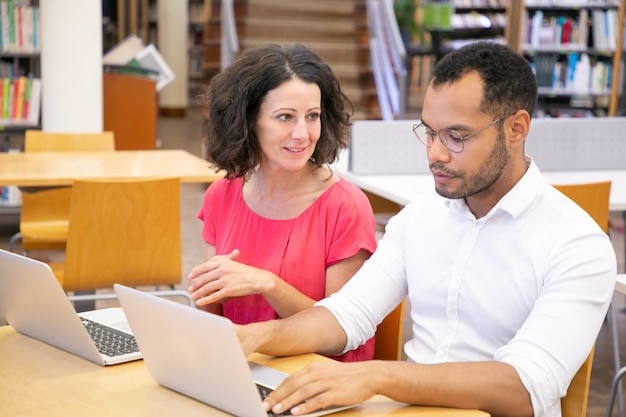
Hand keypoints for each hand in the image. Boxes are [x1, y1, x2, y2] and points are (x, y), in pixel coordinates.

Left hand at [187, 249, 273, 305]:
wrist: (258, 279)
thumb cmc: (246, 272)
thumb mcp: (233, 263)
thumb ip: (221, 262)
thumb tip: (209, 265)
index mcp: (223, 262)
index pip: (204, 267)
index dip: (196, 272)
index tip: (190, 277)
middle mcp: (223, 270)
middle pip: (204, 278)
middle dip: (195, 284)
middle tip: (190, 289)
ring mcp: (226, 280)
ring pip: (207, 287)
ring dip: (197, 293)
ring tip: (193, 296)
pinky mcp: (229, 290)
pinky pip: (214, 296)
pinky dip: (205, 300)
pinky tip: (199, 302)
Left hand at [263, 361, 377, 415]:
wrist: (368, 375)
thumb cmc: (346, 376)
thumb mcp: (325, 374)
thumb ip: (309, 382)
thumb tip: (292, 394)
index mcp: (313, 368)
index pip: (290, 379)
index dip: (277, 390)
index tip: (267, 399)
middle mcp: (318, 374)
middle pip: (293, 385)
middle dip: (278, 396)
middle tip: (267, 406)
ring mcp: (327, 383)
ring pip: (303, 392)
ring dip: (288, 401)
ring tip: (278, 410)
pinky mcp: (335, 392)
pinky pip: (317, 400)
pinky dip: (306, 406)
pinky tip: (297, 412)